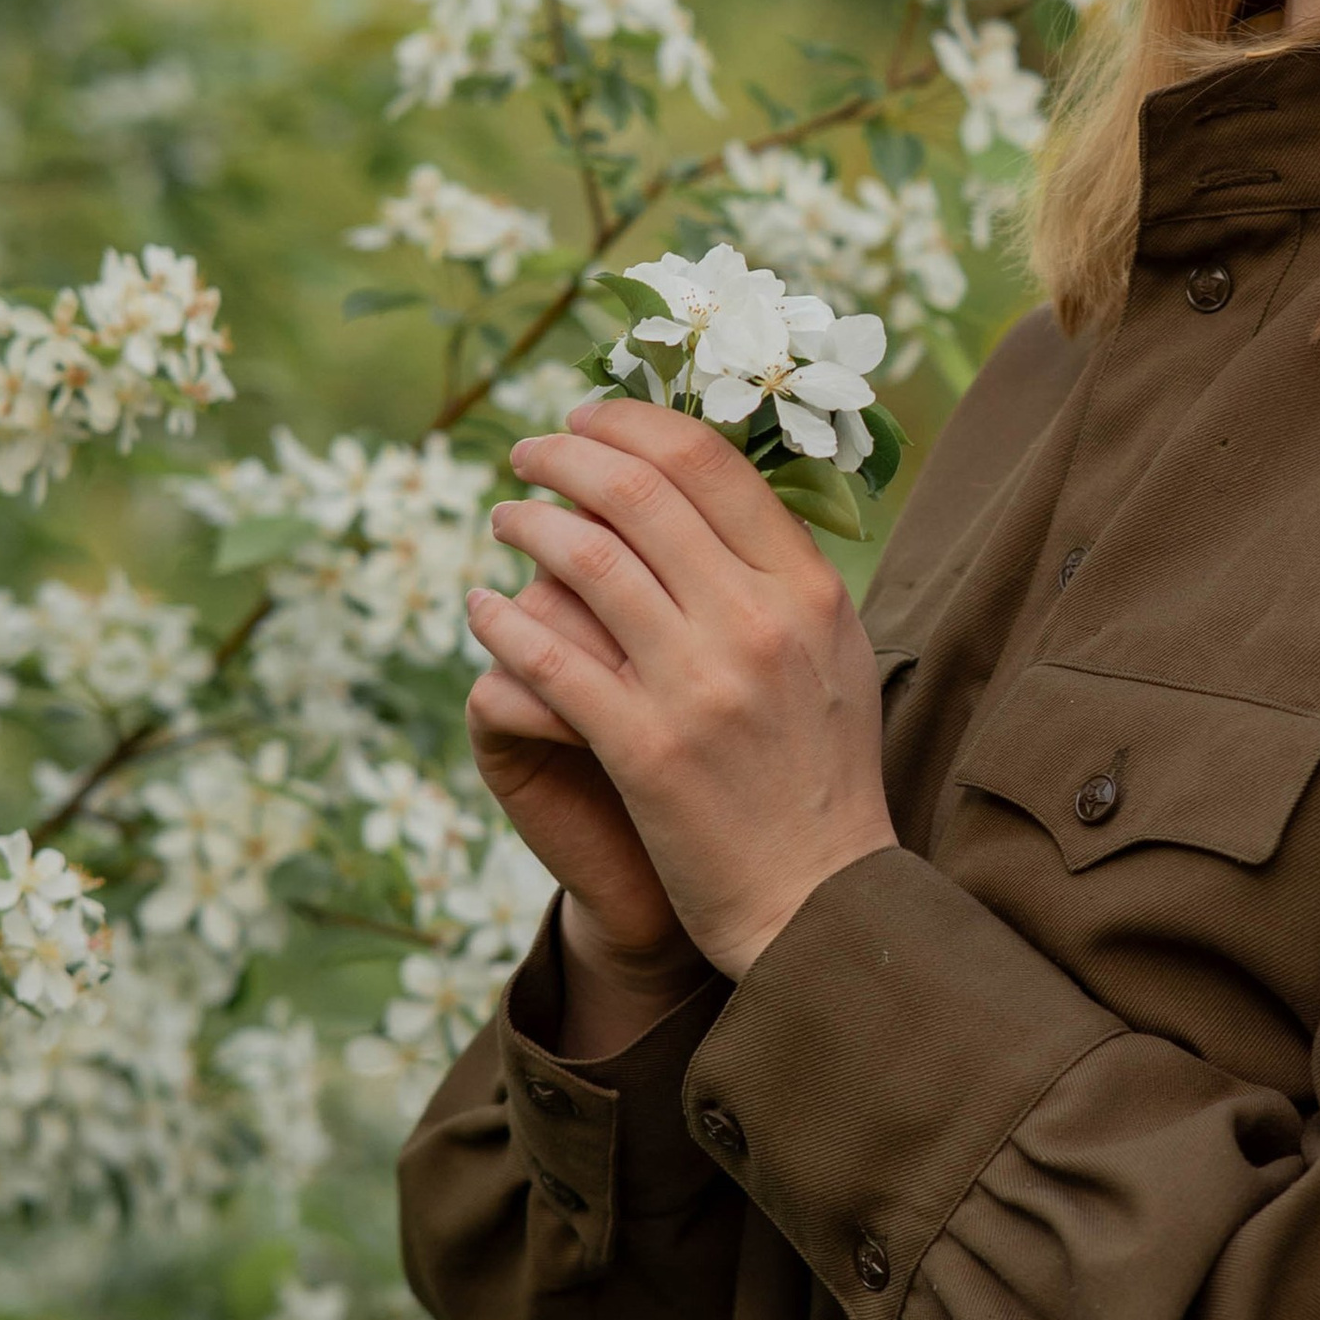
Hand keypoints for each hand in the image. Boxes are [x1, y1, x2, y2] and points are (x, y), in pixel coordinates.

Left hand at [469, 395, 896, 981]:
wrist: (822, 902)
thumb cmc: (822, 775)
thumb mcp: (836, 653)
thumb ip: (782, 576)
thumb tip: (713, 492)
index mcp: (808, 588)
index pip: (710, 463)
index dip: (633, 422)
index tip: (589, 417)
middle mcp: (759, 622)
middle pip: (638, 492)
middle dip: (564, 457)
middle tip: (528, 454)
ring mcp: (701, 685)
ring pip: (584, 560)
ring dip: (525, 526)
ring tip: (503, 522)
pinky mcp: (645, 749)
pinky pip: (548, 658)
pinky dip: (502, 620)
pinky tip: (482, 608)